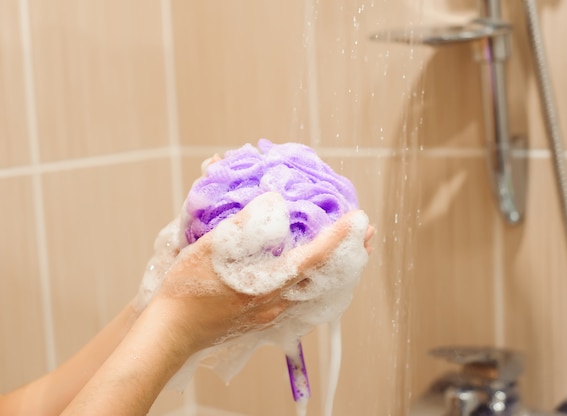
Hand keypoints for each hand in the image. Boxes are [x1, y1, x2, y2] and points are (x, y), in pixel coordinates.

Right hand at [149, 199, 374, 356]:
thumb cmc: (187, 290)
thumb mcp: (211, 249)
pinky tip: (313, 273)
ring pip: (315, 289)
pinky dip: (316, 280)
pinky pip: (301, 298)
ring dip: (334, 268)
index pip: (314, 258)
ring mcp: (271, 312)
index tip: (359, 220)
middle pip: (324, 278)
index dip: (339, 238)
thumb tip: (274, 204)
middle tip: (366, 235)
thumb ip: (245, 226)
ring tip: (348, 251)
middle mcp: (276, 302)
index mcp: (266, 284)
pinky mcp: (263, 317)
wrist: (171, 331)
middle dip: (348, 255)